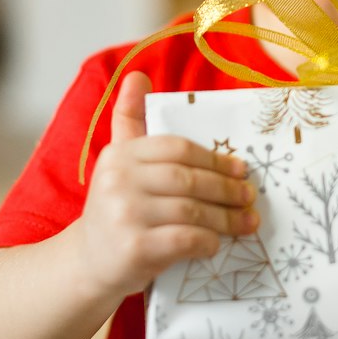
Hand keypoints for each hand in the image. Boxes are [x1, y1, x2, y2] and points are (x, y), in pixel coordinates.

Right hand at [76, 71, 258, 301]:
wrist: (88, 263)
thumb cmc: (115, 209)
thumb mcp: (118, 162)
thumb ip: (130, 120)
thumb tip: (137, 75)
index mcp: (120, 155)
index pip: (176, 147)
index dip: (213, 157)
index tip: (240, 168)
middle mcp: (118, 181)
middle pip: (187, 178)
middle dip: (226, 188)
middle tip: (250, 197)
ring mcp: (124, 214)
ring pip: (191, 210)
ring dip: (226, 218)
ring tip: (246, 223)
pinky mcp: (134, 248)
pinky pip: (185, 239)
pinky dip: (207, 242)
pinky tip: (216, 244)